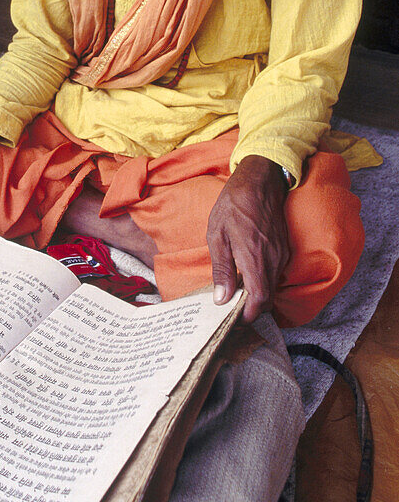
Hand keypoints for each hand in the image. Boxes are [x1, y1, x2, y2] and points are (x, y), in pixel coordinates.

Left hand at [206, 155, 289, 322]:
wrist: (260, 180)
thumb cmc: (233, 205)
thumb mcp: (217, 235)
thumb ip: (221, 269)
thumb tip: (222, 298)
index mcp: (254, 259)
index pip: (259, 300)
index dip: (249, 315)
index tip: (237, 320)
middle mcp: (273, 260)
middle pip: (268, 297)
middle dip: (253, 308)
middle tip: (234, 310)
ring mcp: (281, 254)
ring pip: (272, 285)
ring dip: (258, 294)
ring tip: (237, 293)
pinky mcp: (284, 248)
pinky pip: (276, 273)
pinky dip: (264, 280)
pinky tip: (248, 274)